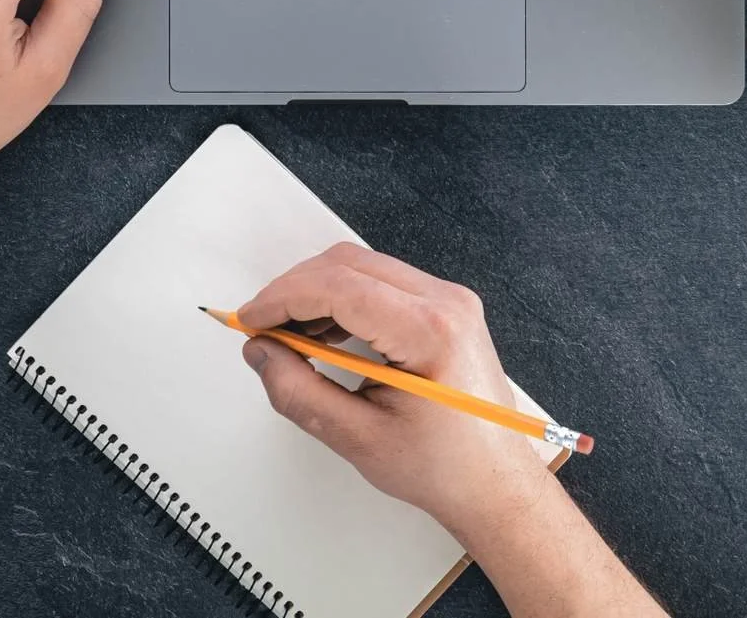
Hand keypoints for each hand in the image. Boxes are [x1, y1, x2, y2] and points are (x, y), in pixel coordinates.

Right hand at [237, 243, 552, 537]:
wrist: (494, 482)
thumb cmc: (444, 467)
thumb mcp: (358, 438)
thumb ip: (299, 392)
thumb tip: (261, 353)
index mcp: (430, 332)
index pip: (340, 287)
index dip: (285, 298)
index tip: (251, 320)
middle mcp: (446, 303)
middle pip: (349, 265)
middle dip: (295, 290)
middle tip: (262, 328)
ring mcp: (450, 300)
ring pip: (364, 267)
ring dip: (318, 292)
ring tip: (290, 336)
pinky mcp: (446, 308)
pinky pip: (383, 283)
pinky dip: (344, 299)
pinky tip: (325, 334)